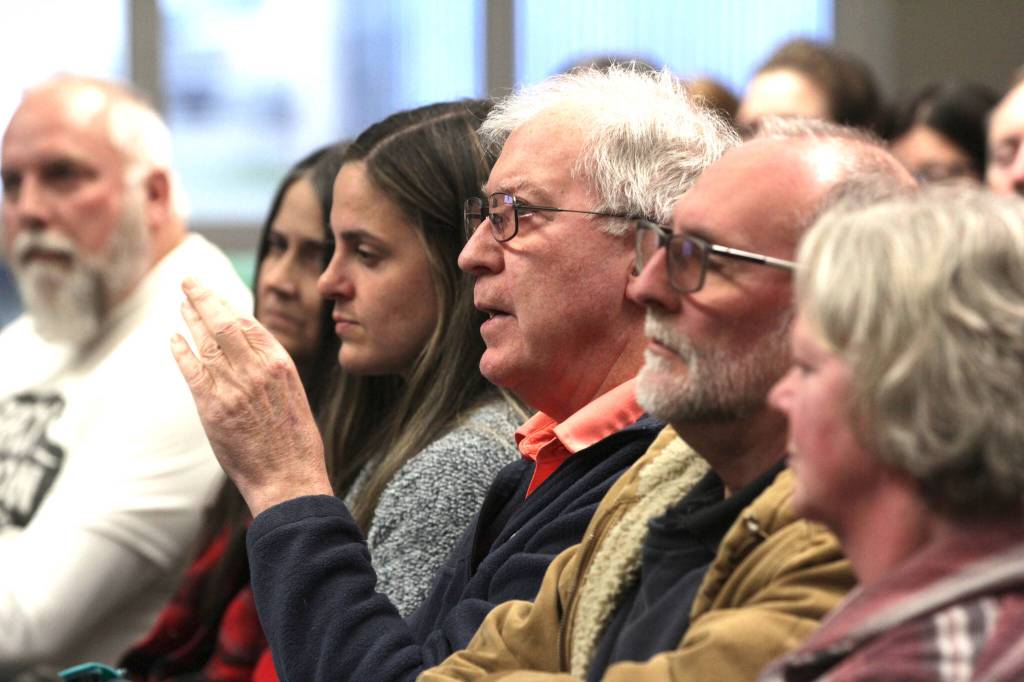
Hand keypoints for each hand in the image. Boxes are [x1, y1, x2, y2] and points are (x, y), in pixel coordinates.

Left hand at [170, 277, 332, 515]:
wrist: (289, 477)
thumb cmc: (295, 443)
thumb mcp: (293, 396)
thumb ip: (271, 373)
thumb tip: (251, 355)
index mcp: (281, 364)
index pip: (249, 323)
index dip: (228, 305)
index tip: (215, 294)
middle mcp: (256, 369)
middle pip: (224, 323)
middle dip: (204, 298)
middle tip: (189, 282)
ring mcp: (233, 387)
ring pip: (206, 342)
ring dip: (191, 320)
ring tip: (181, 304)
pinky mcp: (213, 407)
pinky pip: (192, 370)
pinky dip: (181, 351)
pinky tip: (173, 339)